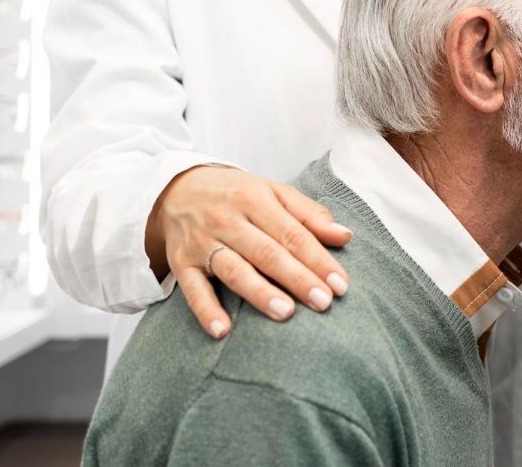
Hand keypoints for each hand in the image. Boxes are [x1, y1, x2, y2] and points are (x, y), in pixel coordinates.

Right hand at [145, 165, 353, 338]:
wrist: (176, 190)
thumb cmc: (236, 195)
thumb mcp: (273, 192)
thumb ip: (309, 214)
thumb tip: (346, 236)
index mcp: (254, 199)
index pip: (292, 233)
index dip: (318, 259)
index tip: (341, 285)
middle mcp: (227, 220)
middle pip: (267, 252)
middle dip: (297, 278)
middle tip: (324, 302)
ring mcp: (202, 242)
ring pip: (234, 270)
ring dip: (259, 292)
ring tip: (285, 312)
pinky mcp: (181, 263)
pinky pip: (193, 289)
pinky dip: (206, 310)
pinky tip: (222, 330)